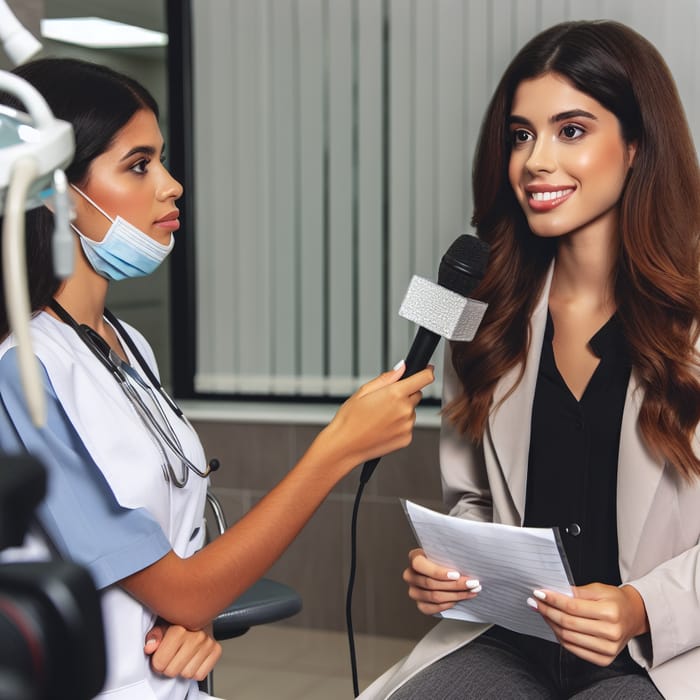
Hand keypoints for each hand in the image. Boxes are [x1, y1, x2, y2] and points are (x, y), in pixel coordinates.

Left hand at [144, 618, 221, 680]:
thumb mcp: (161, 625)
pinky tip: (193, 658)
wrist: (199, 613)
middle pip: (172, 671)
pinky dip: (196, 670)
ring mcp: (208, 643)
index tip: (161, 654)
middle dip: (169, 667)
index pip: (159, 663)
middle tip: (172, 655)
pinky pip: (200, 674)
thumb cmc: (179, 621)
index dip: (157, 661)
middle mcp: (196, 636)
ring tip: (183, 655)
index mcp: (179, 628)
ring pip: (187, 674)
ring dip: (183, 669)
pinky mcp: (216, 650)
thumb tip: (150, 647)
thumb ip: (154, 635)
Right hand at [322, 362, 434, 467]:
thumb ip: (387, 378)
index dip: (426, 372)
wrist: (344, 446)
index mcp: (395, 394)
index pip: (424, 378)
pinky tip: (383, 427)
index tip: (426, 370)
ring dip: (402, 410)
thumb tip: (402, 368)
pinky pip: (408, 426)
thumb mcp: (363, 391)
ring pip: (411, 411)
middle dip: (406, 393)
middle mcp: (405, 410)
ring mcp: (407, 426)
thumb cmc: (349, 419)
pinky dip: (399, 425)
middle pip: (417, 394)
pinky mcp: (406, 439)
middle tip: (385, 400)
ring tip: (380, 417)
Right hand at [403, 548, 481, 615]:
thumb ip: (449, 555)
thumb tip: (466, 561)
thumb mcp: (444, 552)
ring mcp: (414, 591)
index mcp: (415, 558)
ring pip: (434, 597)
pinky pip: (433, 608)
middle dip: (455, 584)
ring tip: (471, 591)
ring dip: (456, 595)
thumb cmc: (444, 559)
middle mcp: (410, 575)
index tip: (457, 574)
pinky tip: (460, 599)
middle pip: (431, 583)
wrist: (443, 572)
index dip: (438, 572)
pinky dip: (448, 604)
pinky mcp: (420, 604)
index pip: (420, 565)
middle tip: (472, 583)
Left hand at [527, 583, 648, 665]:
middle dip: (548, 611)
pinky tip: (554, 625)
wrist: (634, 616)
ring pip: (568, 638)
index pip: (573, 607)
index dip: (553, 600)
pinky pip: (574, 650)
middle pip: (569, 623)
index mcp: (610, 612)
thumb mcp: (598, 589)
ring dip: (551, 624)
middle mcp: (611, 633)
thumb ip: (577, 591)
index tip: (539, 593)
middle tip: (535, 602)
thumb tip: (555, 592)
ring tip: (542, 612)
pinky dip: (560, 637)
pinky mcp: (604, 659)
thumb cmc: (615, 600)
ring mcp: (608, 649)